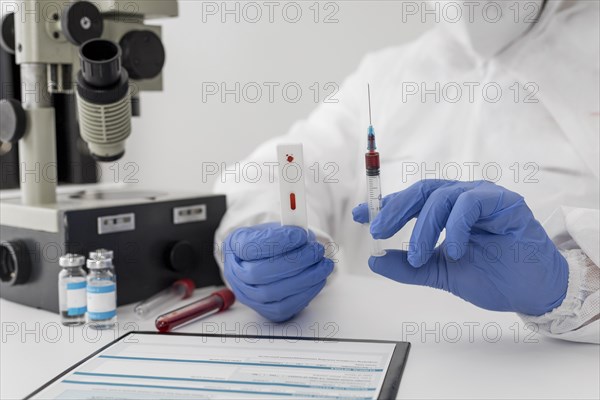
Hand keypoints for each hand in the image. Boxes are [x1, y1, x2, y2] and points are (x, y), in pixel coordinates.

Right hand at [223, 223, 333, 321]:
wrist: (266, 261)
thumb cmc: (270, 242)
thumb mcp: (276, 228)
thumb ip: (287, 229)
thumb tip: (305, 236)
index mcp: (235, 246)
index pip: (251, 247)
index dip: (278, 242)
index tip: (301, 235)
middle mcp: (235, 273)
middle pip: (259, 273)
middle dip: (295, 262)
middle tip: (316, 251)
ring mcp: (248, 295)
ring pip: (273, 293)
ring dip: (305, 278)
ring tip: (324, 264)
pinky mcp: (265, 310)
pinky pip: (285, 307)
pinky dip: (305, 293)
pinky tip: (318, 279)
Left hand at [352, 180, 567, 315]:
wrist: (531, 292)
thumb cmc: (492, 278)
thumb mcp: (440, 274)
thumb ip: (409, 267)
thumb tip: (375, 260)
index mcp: (447, 211)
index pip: (411, 200)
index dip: (385, 205)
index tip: (360, 216)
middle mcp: (463, 198)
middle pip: (422, 190)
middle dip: (396, 209)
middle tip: (378, 230)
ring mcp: (484, 197)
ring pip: (442, 195)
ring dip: (424, 226)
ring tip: (420, 256)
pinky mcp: (504, 202)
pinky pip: (471, 202)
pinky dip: (456, 226)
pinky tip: (453, 250)